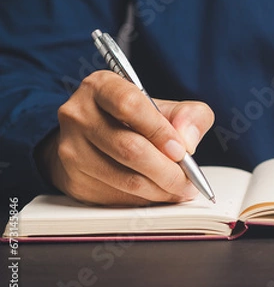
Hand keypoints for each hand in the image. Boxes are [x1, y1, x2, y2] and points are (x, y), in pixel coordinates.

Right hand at [36, 70, 214, 205]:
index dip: (160, 131)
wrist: (97, 137)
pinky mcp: (74, 180)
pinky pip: (116, 197)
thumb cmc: (136, 119)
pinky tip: (159, 194)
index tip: (182, 150)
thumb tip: (188, 140)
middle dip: (167, 171)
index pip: (129, 105)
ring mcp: (71, 149)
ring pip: (124, 178)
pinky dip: (145, 200)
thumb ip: (189, 115)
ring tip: (180, 190)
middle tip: (188, 181)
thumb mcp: (167, 107)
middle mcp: (79, 114)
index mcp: (101, 87)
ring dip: (160, 190)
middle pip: (129, 148)